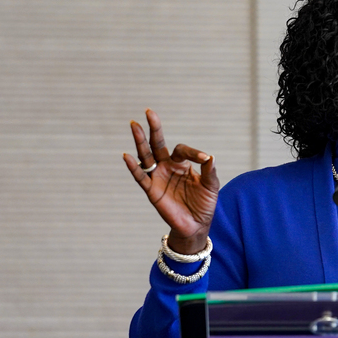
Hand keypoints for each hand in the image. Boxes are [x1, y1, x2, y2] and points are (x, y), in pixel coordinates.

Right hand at [123, 108, 219, 253]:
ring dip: (141, 141)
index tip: (204, 159)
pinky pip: (141, 177)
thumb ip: (210, 171)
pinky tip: (127, 155)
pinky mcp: (152, 191)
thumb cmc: (204, 205)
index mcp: (182, 164)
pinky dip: (133, 167)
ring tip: (135, 125)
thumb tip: (209, 156)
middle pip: (158, 144)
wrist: (196, 226)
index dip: (192, 152)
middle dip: (154, 129)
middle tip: (149, 111)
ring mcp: (158, 177)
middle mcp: (167, 167)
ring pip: (146, 156)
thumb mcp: (211, 186)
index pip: (181, 150)